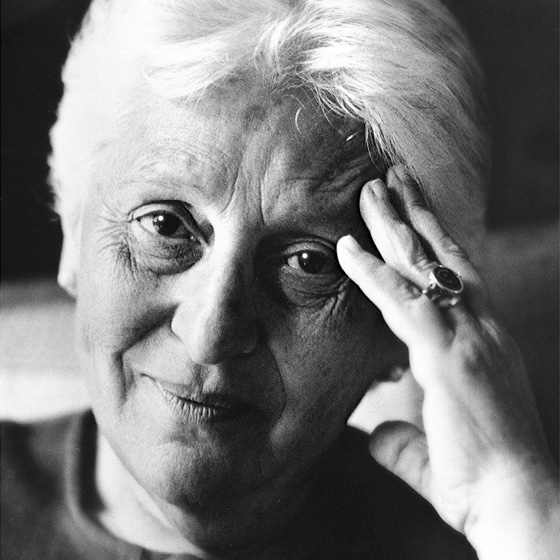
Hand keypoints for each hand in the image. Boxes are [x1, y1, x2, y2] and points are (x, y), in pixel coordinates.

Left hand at [336, 167, 558, 559]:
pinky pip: (404, 303)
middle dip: (414, 215)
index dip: (432, 242)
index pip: (457, 278)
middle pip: (444, 257)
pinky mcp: (450, 358)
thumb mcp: (437, 451)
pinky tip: (347, 250)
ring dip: (395, 225)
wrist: (520, 508)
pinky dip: (373, 275)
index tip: (409, 213)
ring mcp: (470, 339)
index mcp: (484, 344)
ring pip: (426, 267)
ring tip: (371, 187)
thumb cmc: (486, 484)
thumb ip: (402, 438)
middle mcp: (482, 330)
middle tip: (389, 178)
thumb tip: (373, 437)